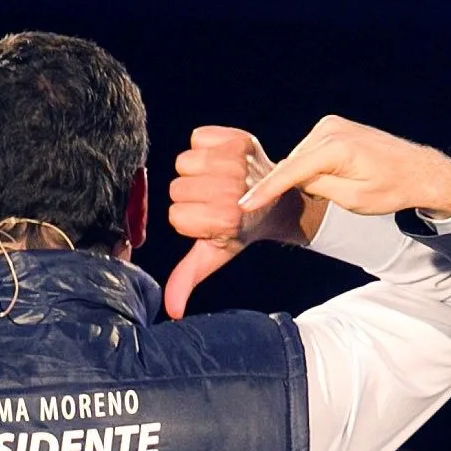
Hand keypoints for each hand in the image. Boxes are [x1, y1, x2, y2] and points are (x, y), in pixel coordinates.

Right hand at [161, 125, 321, 317]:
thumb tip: (171, 312)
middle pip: (177, 188)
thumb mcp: (216, 253)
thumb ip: (189, 277)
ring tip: (218, 181)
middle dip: (191, 195)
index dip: (189, 219)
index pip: (176, 216)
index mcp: (224, 220)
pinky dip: (205, 146)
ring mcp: (236, 163)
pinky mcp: (239, 139)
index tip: (209, 220)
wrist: (278, 199)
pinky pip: (198, 137)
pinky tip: (221, 161)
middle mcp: (231, 191)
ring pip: (184, 162)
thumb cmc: (240, 227)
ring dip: (197, 171)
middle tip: (215, 200)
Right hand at [239, 115, 450, 225]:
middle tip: (325, 199)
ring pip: (301, 159)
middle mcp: (331, 128)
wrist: (418, 171)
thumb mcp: (354, 200)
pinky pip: (310, 152)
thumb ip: (318, 188)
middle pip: (295, 165)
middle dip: (295, 186)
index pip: (292, 171)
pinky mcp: (333, 126)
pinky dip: (313, 167)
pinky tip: (336, 176)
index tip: (244, 204)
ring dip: (307, 177)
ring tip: (341, 186)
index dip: (267, 191)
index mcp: (337, 148)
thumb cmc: (392, 189)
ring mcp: (331, 124)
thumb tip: (296, 180)